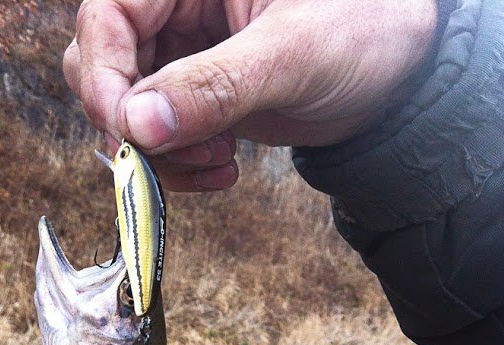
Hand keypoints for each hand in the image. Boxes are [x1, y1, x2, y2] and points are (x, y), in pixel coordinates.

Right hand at [64, 0, 436, 191]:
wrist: (399, 80)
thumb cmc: (365, 33)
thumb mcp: (291, 56)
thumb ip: (214, 87)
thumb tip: (136, 127)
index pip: (108, 16)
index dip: (105, 78)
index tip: (128, 133)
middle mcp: (179, 5)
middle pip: (105, 64)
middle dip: (135, 124)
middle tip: (177, 157)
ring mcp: (185, 52)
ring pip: (129, 109)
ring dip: (161, 153)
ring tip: (219, 163)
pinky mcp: (198, 94)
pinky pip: (160, 135)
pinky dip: (181, 163)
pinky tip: (224, 169)